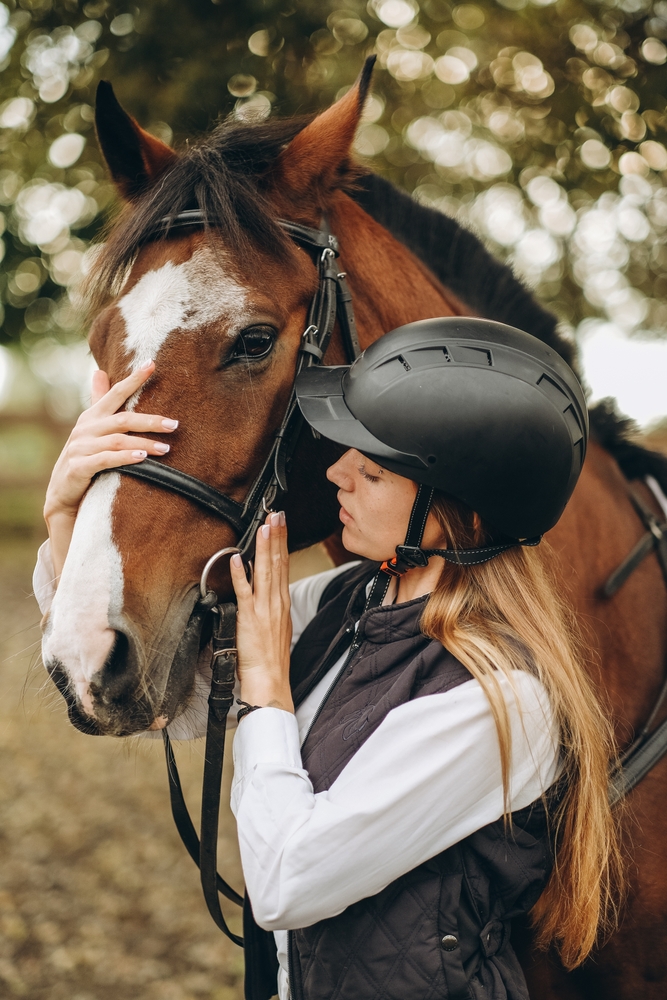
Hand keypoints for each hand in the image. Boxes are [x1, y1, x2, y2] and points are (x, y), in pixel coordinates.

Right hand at [44, 359, 178, 576]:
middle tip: (175, 423)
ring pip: (117, 440)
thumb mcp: (93, 431)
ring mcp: (80, 448)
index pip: (115, 393)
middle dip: (150, 420)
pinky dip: (125, 458)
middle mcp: (85, 429)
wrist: (63, 496)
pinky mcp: (78, 468)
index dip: (133, 378)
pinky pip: (105, 460)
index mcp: (92, 417)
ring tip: (166, 447)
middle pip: (122, 419)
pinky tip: (143, 459)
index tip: (152, 364)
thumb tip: (100, 372)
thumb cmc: (84, 460)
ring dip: (144, 443)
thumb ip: (100, 403)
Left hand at [229, 511, 293, 713]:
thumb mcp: (276, 628)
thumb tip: (266, 592)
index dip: (281, 542)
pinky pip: (245, 591)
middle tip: (276, 514)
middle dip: (276, 536)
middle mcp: (275, 602)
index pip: (283, 565)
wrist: (270, 680)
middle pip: (277, 562)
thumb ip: (271, 607)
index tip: (280, 524)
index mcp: (281, 603)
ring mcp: (263, 608)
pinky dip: (241, 573)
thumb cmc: (271, 660)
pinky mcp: (249, 618)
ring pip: (265, 571)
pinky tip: (239, 558)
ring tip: (265, 526)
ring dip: (264, 547)